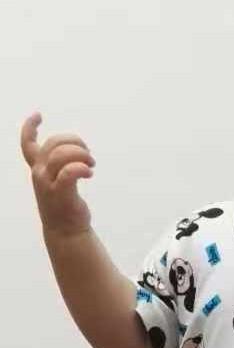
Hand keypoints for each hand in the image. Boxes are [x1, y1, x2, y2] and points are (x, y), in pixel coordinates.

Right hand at [20, 112, 95, 236]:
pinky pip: (69, 172)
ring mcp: (47, 184)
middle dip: (75, 142)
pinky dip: (81, 168)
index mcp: (37, 170)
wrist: (65, 231)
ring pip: (60, 155)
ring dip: (81, 154)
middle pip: (53, 143)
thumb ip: (60, 166)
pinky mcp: (60, 193)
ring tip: (91, 164)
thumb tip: (78, 150)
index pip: (27, 145)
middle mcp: (39, 174)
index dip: (30, 127)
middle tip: (89, 155)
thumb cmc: (64, 205)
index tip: (38, 115)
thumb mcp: (57, 182)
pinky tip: (90, 173)